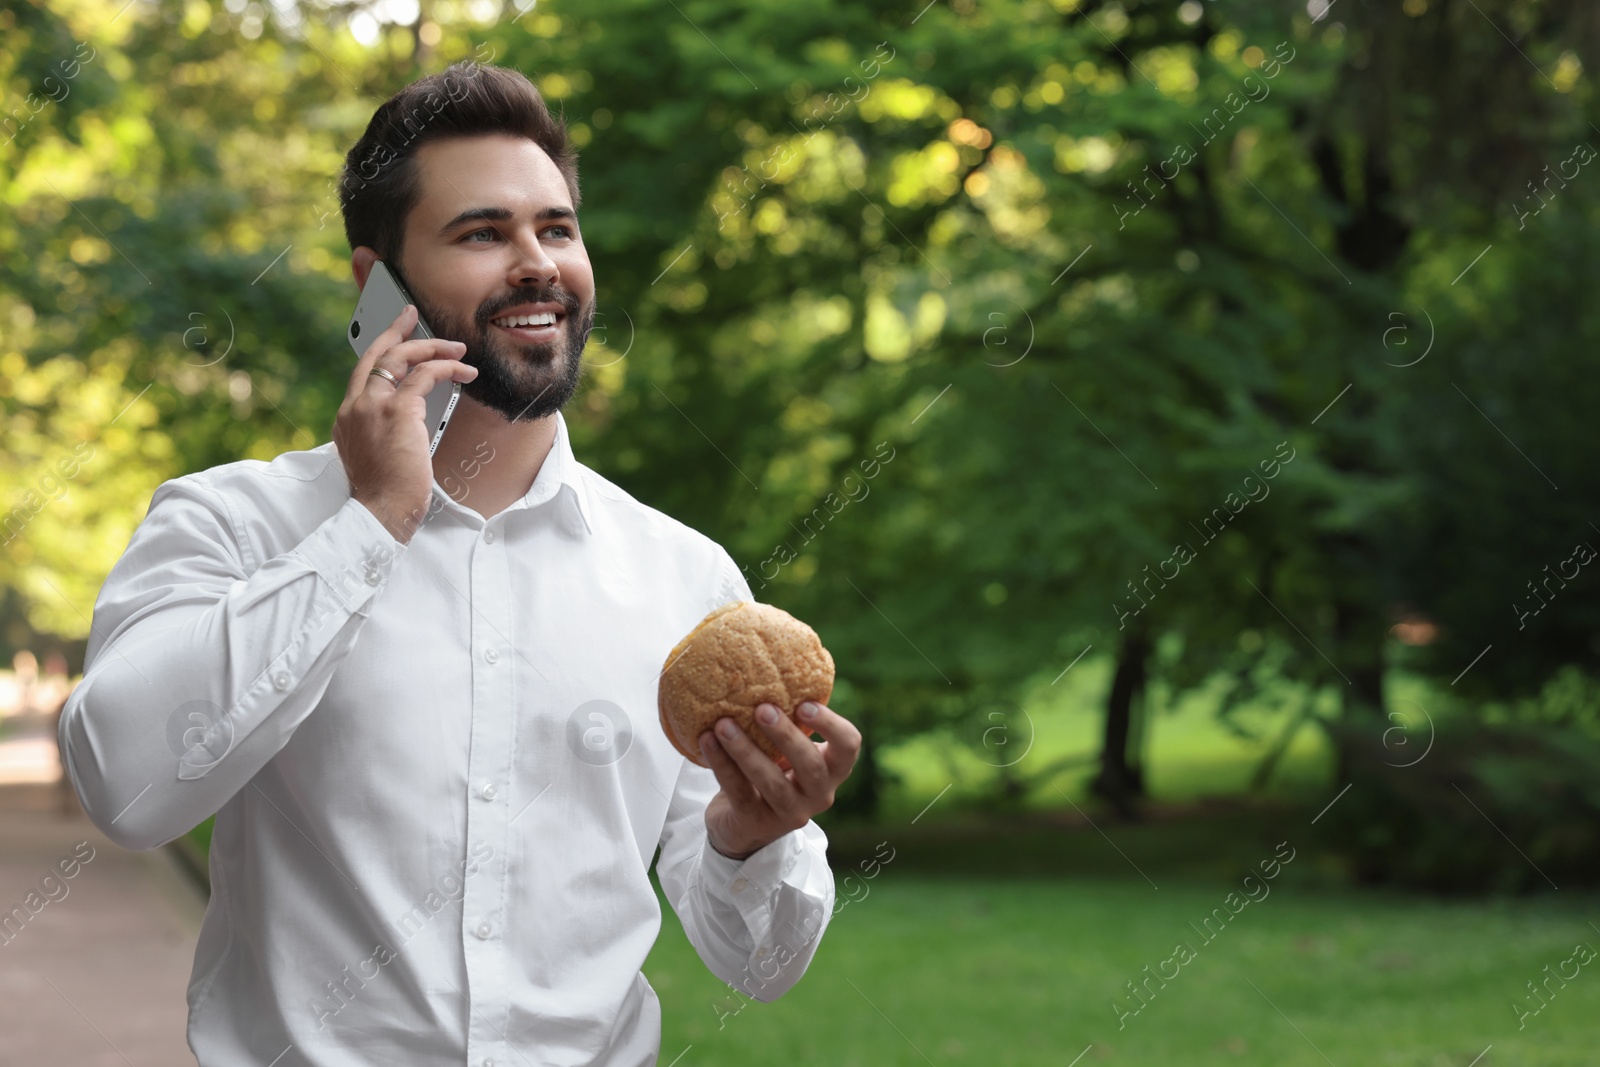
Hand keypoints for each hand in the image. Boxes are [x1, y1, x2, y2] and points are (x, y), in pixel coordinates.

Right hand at [333, 304, 476, 542]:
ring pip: (401, 357)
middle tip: (412, 313)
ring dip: (433, 347)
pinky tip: (464, 371)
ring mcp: (372, 406)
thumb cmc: (384, 496)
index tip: (392, 335)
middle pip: (375, 354)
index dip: (378, 349)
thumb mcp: (377, 457)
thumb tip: (413, 417)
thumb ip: (385, 432)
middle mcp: (354, 407)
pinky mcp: (398, 411)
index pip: (362, 372)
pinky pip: (425, 375)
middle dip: (396, 329)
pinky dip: (447, 368)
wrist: (380, 514)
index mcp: (347, 418)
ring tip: (457, 348)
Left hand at [698, 702, 860, 859]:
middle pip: (811, 765)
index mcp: (831, 769)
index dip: (831, 724)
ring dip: (746, 750)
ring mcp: (789, 813)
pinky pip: (738, 791)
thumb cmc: (771, 772)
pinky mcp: (756, 823)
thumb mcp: (787, 751)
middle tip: (762, 708)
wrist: (743, 825)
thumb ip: (788, 720)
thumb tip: (766, 664)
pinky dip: (722, 763)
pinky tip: (707, 740)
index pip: (849, 746)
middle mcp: (818, 794)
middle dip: (786, 735)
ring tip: (723, 724)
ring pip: (772, 782)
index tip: (804, 703)